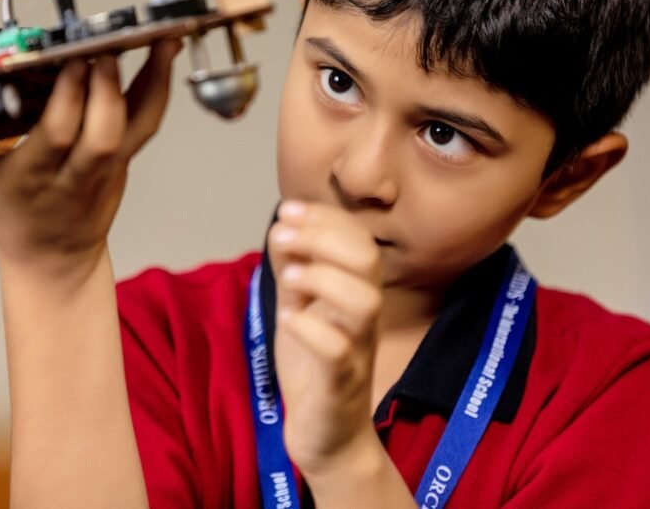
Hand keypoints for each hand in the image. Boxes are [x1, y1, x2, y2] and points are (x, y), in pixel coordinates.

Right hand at [0, 39, 182, 282]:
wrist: (53, 256)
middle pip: (101, 135)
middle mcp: (73, 175)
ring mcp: (106, 168)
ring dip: (147, 81)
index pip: (54, 138)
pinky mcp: (126, 159)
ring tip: (155, 38)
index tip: (65, 63)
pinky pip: (147, 120)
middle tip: (98, 49)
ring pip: (135, 127)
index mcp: (29, 179)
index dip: (67, 100)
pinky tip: (165, 51)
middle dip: (104, 89)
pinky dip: (159, 84)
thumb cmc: (10, 213)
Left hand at [268, 200, 383, 477]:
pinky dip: (310, 327)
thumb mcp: (300, 308)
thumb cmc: (316, 370)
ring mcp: (357, 351)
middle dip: (322, 237)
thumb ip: (295, 270)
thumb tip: (282, 226)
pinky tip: (287, 318)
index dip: (325, 217)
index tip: (287, 210)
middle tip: (282, 235)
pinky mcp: (342, 386)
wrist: (329, 438)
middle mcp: (364, 318)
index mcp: (357, 294)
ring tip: (288, 276)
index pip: (358, 240)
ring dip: (321, 277)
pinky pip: (338, 352)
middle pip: (367, 260)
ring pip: (364, 301)